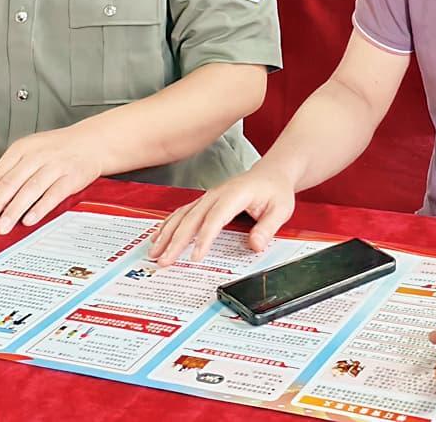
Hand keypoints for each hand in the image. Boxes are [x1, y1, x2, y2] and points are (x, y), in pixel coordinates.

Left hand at [0, 126, 103, 234]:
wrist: (92, 141)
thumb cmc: (57, 151)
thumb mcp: (30, 154)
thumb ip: (10, 174)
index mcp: (21, 150)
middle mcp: (36, 156)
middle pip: (9, 184)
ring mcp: (55, 165)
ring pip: (29, 190)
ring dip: (13, 211)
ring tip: (1, 228)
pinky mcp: (72, 176)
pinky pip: (54, 194)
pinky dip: (40, 207)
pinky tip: (30, 220)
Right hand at [148, 163, 295, 264]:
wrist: (271, 173)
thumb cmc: (275, 190)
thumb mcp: (281, 209)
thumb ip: (268, 227)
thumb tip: (255, 245)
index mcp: (235, 194)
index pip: (216, 218)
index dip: (204, 238)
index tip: (195, 257)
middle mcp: (217, 194)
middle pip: (192, 218)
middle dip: (176, 241)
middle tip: (164, 261)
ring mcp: (208, 197)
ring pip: (182, 215)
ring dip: (166, 234)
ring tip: (154, 253)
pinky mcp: (204, 201)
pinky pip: (182, 213)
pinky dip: (167, 225)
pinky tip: (157, 237)